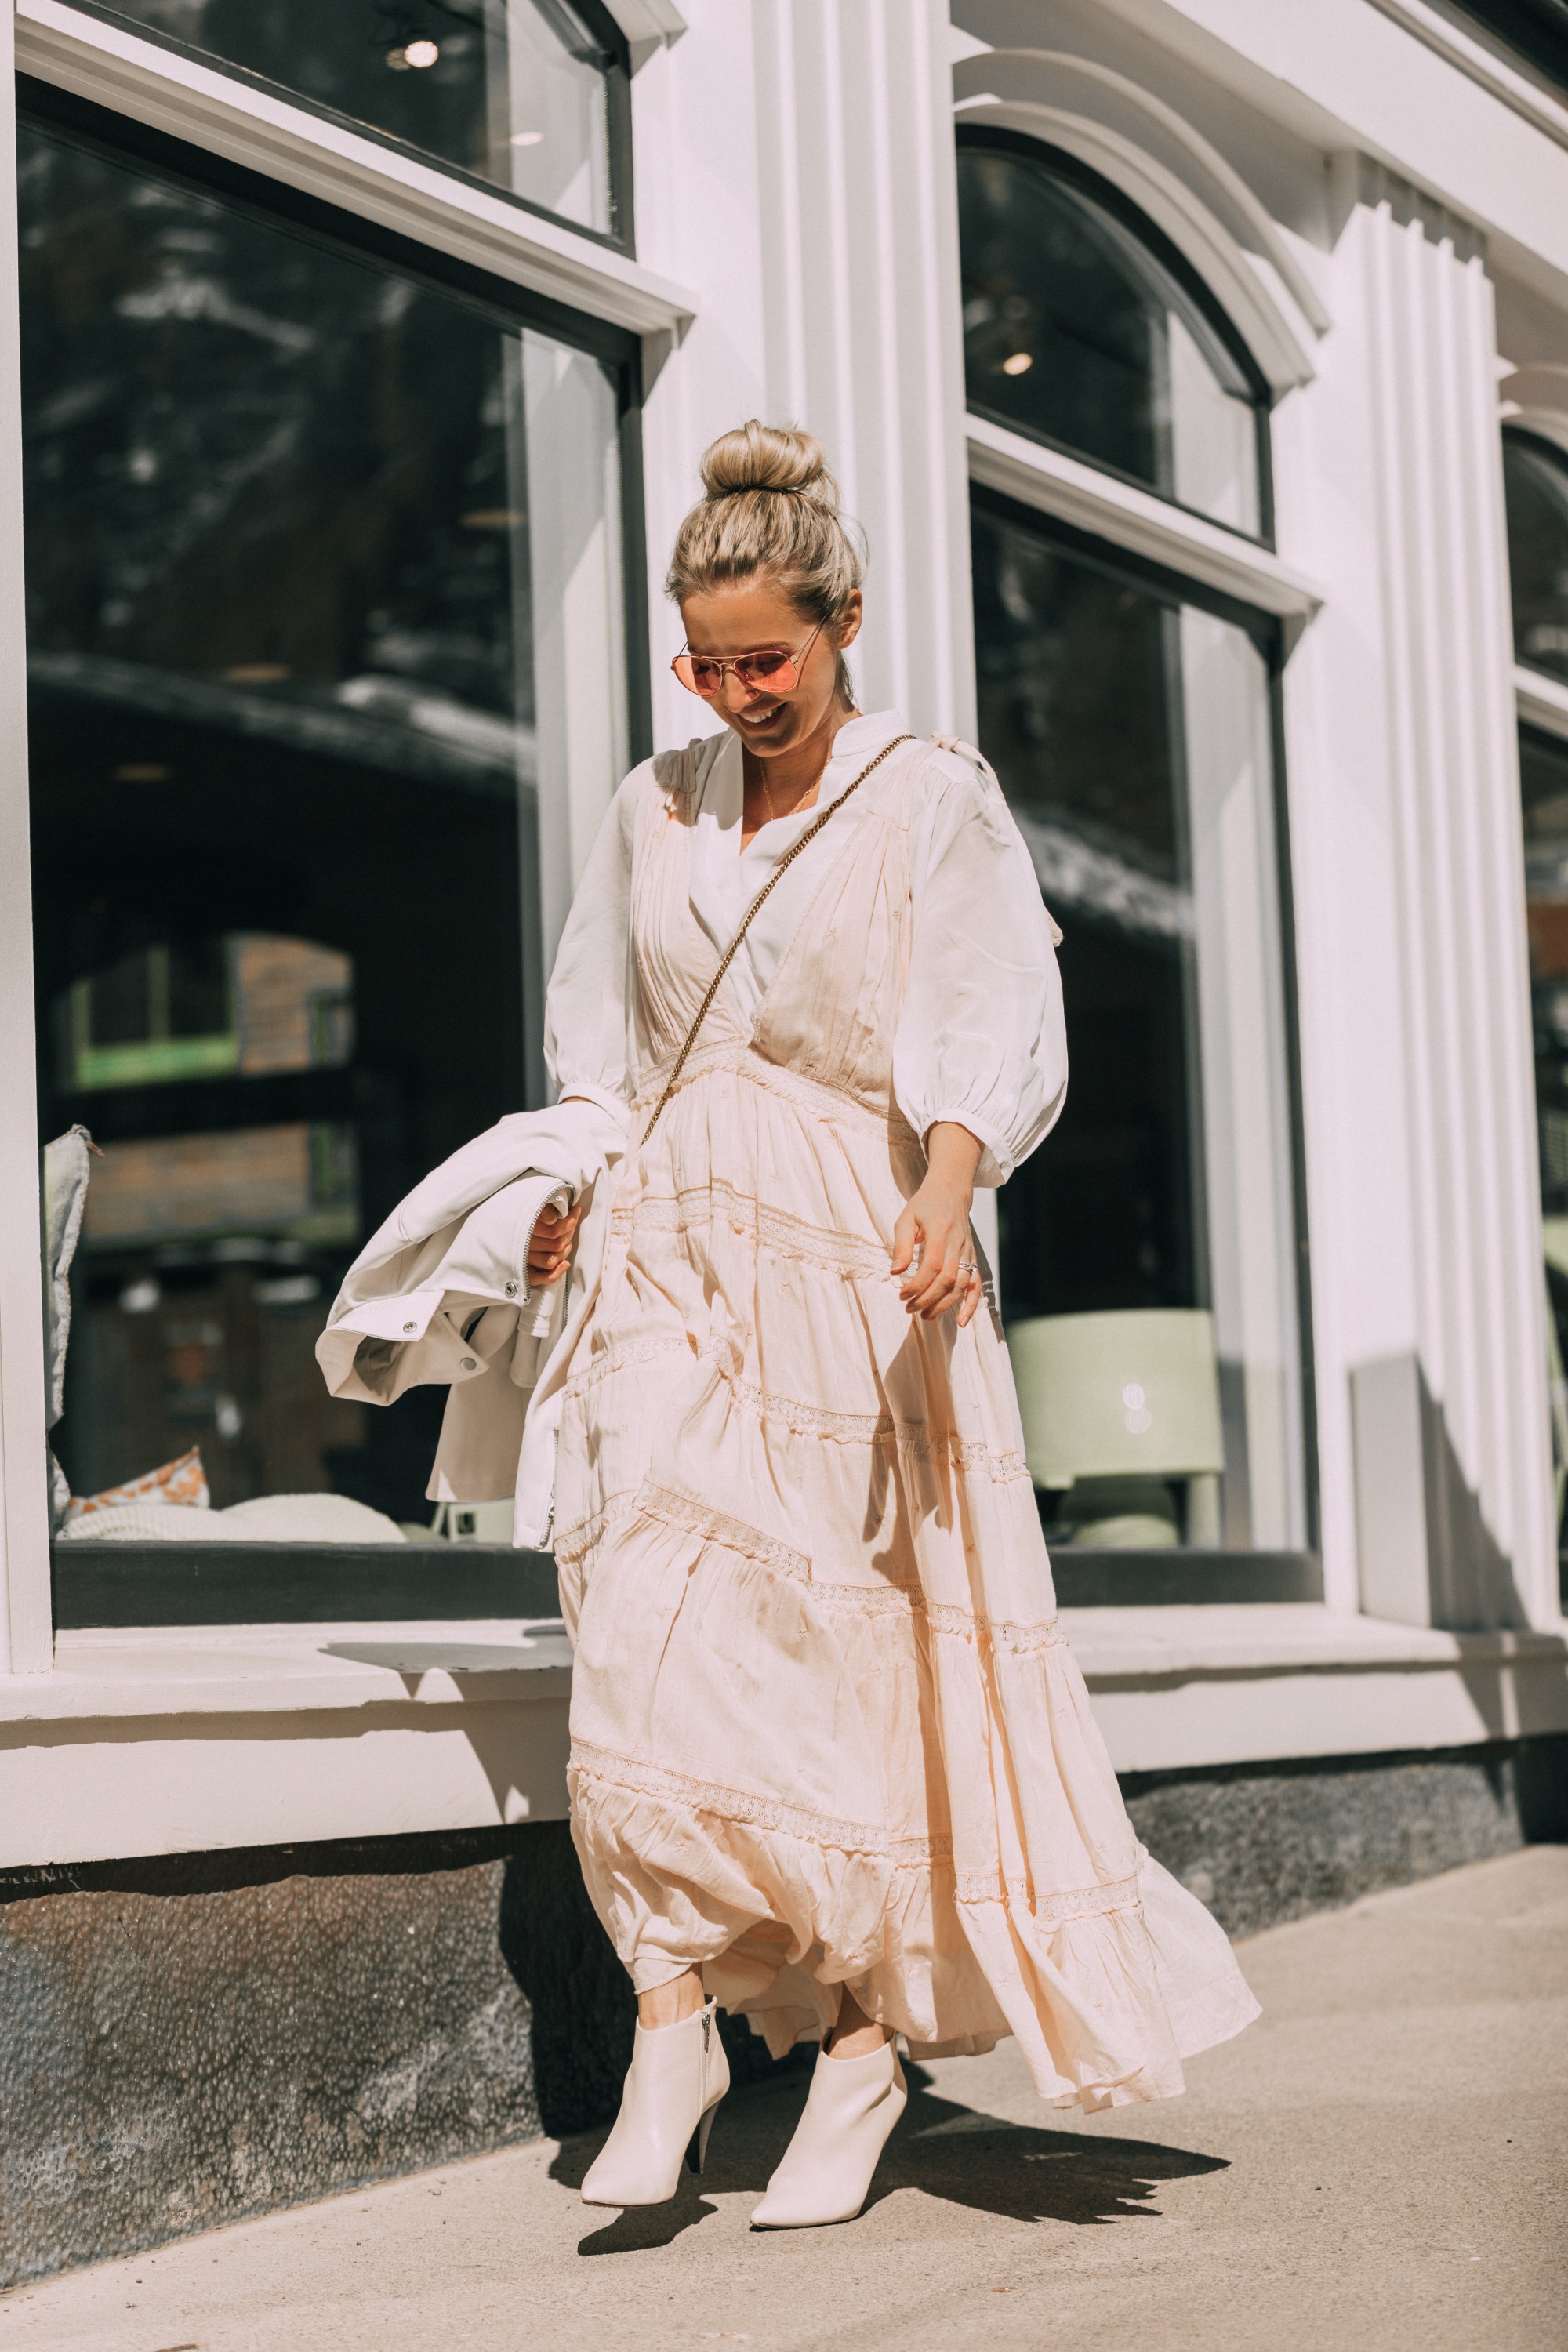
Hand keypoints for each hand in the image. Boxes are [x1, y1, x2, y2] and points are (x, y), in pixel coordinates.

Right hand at [526, 1200, 582, 1284]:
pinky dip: (555, 1273)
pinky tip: (565, 1263)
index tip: (575, 1211)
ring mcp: (521, 1260)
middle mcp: (521, 1246)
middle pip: (556, 1245)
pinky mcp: (522, 1272)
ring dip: (564, 1251)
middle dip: (568, 1232)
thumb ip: (543, 1209)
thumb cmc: (518, 1209)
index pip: (554, 1231)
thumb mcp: (530, 1202)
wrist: (498, 1219)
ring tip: (567, 1240)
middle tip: (571, 1223)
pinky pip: (540, 1278)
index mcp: (521, 1228)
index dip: (570, 1221)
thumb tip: (552, 1219)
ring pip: (551, 1261)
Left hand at [890, 1123, 984, 1326]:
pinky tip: (961, 1322)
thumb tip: (895, 1272)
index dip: (917, 1284)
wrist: (951, 1192)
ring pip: (961, 1284)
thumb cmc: (924, 1206)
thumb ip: (901, 1245)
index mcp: (940, 1231)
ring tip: (925, 1316)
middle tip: (909, 1309)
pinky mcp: (972, 1258)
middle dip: (928, 1299)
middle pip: (947, 1278)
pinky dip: (971, 1304)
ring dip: (944, 1305)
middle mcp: (957, 1243)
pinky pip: (975, 1284)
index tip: (902, 1295)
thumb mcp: (906, 1219)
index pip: (932, 1265)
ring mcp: (968, 1252)